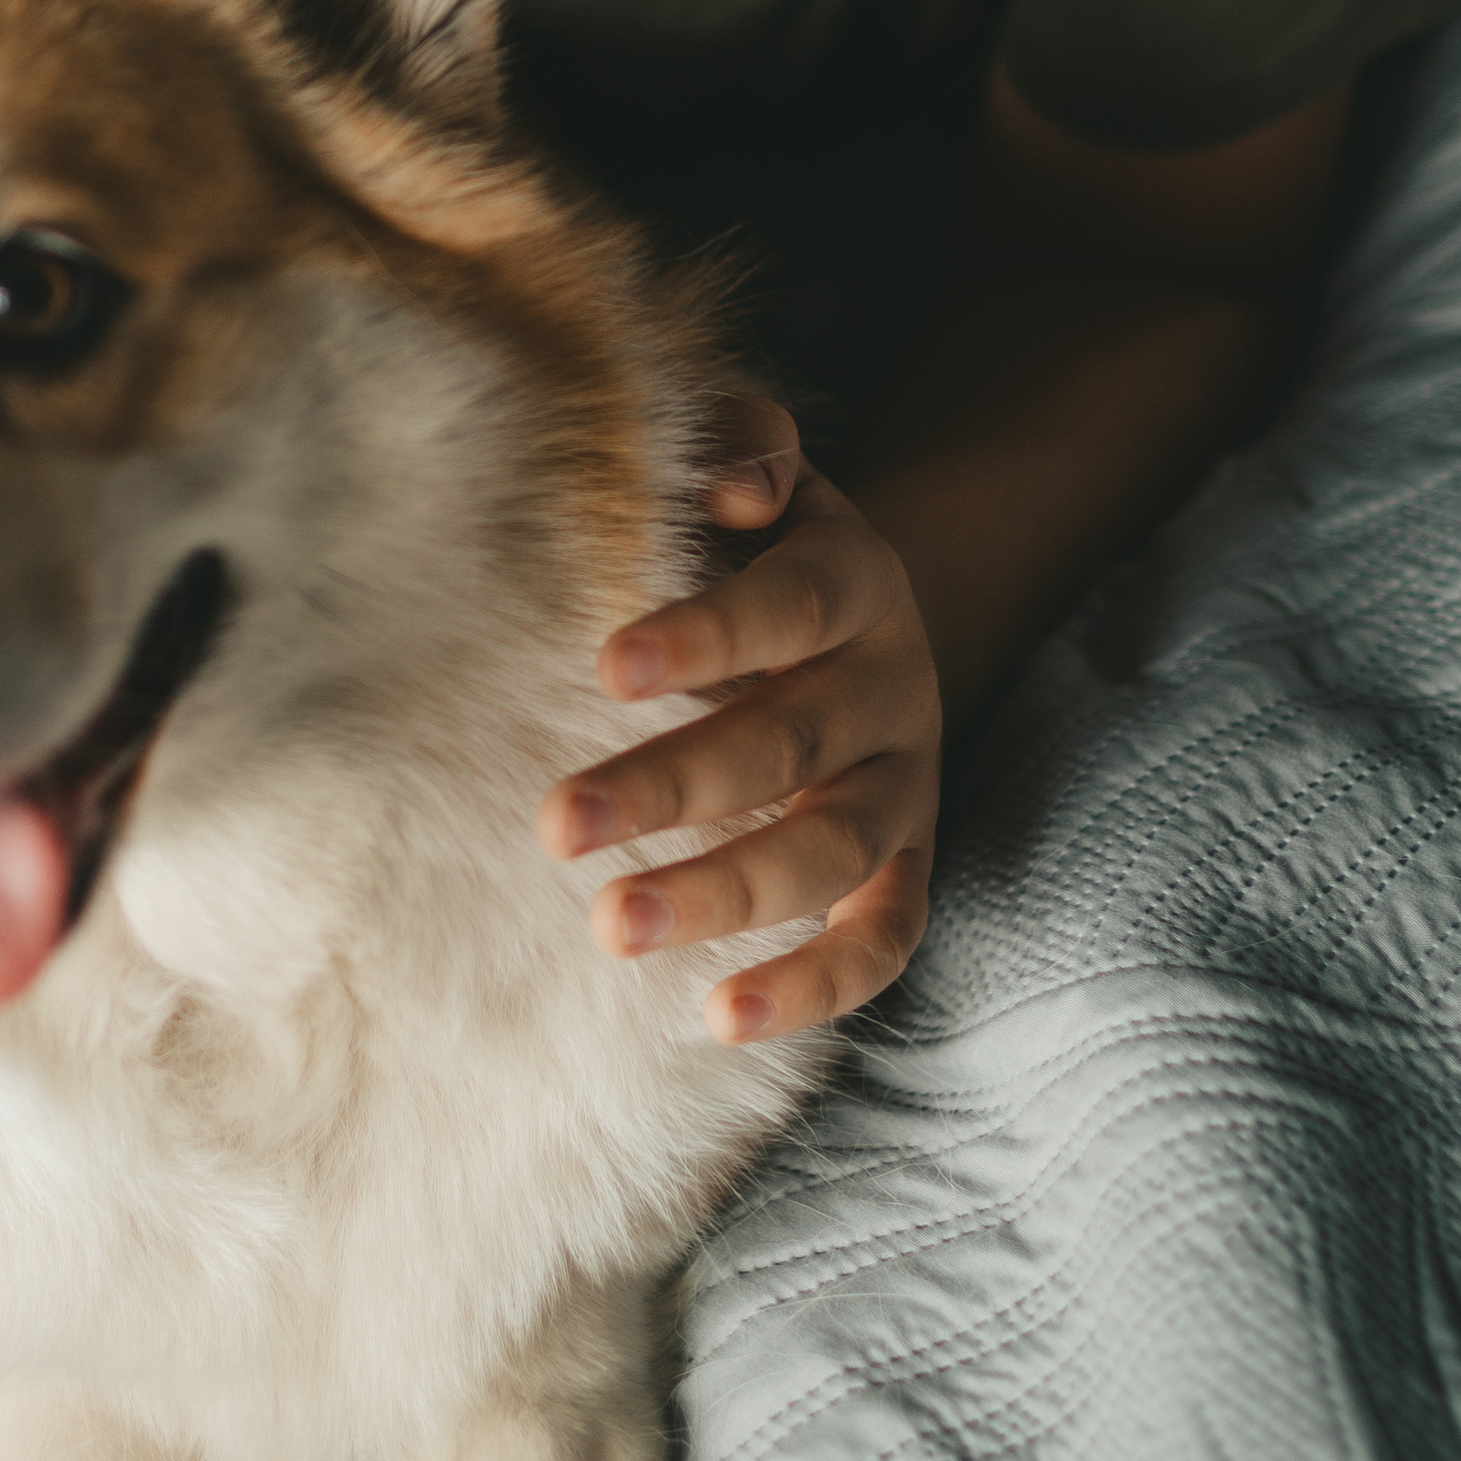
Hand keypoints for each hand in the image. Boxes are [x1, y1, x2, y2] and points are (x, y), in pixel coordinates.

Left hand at [539, 403, 938, 1042]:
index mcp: (850, 583)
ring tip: (610, 928)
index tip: (604, 666)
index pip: (784, 609)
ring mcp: (905, 789)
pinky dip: (814, 986)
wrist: (864, 610)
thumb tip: (733, 487)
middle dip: (671, 789)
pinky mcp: (907, 867)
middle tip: (554, 823)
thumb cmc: (760, 535)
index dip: (703, 636)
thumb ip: (738, 442)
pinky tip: (719, 1018)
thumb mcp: (756, 466)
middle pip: (791, 746)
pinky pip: (882, 942)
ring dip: (724, 896)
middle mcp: (889, 689)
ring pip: (832, 854)